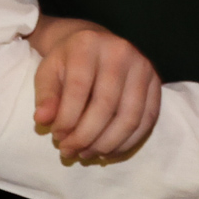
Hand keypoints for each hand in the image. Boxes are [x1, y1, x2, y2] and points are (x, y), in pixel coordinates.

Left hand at [29, 17, 161, 162]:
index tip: (57, 137)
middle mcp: (120, 52)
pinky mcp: (156, 82)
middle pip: (106, 105)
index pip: (78, 89)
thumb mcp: (48, 72)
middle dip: (86, 136)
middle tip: (70, 152)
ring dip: (107, 144)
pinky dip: (128, 142)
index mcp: (88, 44)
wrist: (95, 44)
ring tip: (87, 154)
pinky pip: (147, 120)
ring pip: (129, 116)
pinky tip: (108, 151)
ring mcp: (142, 66)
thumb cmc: (68, 62)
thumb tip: (42, 120)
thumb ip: (45, 96)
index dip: (67, 119)